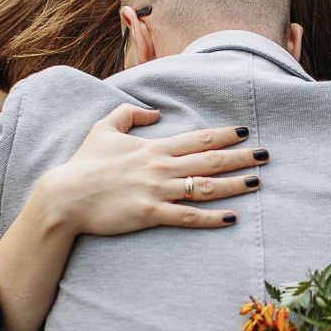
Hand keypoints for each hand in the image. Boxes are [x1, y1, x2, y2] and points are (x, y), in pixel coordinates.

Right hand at [29, 104, 267, 235]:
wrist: (64, 197)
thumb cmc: (83, 164)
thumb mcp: (103, 128)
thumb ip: (129, 114)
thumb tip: (154, 112)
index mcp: (153, 147)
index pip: (198, 138)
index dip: (224, 135)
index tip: (245, 133)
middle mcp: (161, 168)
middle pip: (210, 160)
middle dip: (241, 157)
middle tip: (266, 155)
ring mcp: (157, 191)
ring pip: (205, 187)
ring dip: (234, 185)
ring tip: (257, 182)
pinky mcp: (150, 214)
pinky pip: (188, 216)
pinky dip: (212, 217)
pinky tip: (232, 218)